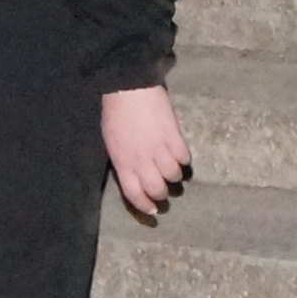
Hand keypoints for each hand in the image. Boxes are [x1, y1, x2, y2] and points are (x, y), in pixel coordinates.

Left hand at [101, 84, 192, 221]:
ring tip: (173, 171)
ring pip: (173, 175)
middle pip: (156, 189)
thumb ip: (123, 160)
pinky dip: (184, 160)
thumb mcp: (111, 142)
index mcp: (122, 163)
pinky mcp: (174, 136)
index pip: (135, 194)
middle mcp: (141, 160)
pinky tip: (181, 156)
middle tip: (165, 192)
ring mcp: (159, 148)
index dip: (145, 205)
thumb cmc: (115, 112)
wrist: (129, 87)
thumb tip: (134, 173)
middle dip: (162, 194)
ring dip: (174, 176)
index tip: (153, 210)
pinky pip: (184, 157)